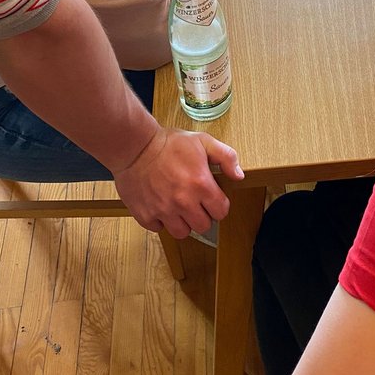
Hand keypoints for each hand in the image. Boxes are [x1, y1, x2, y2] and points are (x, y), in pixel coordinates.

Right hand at [113, 125, 243, 237]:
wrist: (134, 146)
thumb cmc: (168, 143)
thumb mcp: (203, 141)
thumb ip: (226, 157)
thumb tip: (239, 176)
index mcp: (201, 185)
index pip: (221, 212)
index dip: (218, 205)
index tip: (211, 198)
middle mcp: (183, 202)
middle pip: (203, 226)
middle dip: (202, 215)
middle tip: (194, 202)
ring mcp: (163, 211)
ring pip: (182, 233)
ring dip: (182, 222)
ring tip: (178, 207)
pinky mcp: (145, 215)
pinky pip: (159, 228)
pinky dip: (160, 221)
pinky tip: (160, 205)